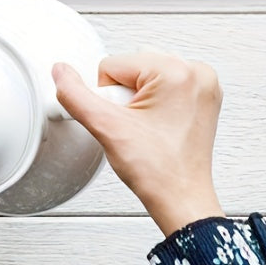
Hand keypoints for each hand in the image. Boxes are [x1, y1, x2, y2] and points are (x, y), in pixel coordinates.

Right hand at [53, 52, 224, 237]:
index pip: (113, 64)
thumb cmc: (158, 173)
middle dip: (125, 95)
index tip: (127, 121)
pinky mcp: (204, 94)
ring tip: (148, 127)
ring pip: (147, 72)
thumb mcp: (107, 128)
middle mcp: (196, 71)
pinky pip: (165, 81)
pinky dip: (156, 99)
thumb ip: (76, 96)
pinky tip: (158, 124)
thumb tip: (61, 72)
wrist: (182, 200)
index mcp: (176, 72)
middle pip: (132, 65)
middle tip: (138, 126)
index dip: (109, 97)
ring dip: (139, 96)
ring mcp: (203, 82)